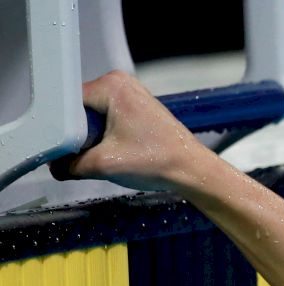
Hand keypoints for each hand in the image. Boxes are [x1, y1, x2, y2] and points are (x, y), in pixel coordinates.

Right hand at [51, 71, 208, 191]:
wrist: (193, 170)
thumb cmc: (159, 161)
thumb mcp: (103, 164)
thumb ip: (70, 164)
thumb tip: (55, 165)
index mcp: (111, 85)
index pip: (66, 103)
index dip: (63, 129)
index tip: (67, 149)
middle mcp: (120, 83)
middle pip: (79, 110)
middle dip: (79, 135)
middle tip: (90, 155)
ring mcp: (130, 94)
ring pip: (93, 118)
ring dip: (94, 139)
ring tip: (109, 154)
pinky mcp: (137, 109)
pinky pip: (108, 121)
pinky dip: (107, 138)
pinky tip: (118, 152)